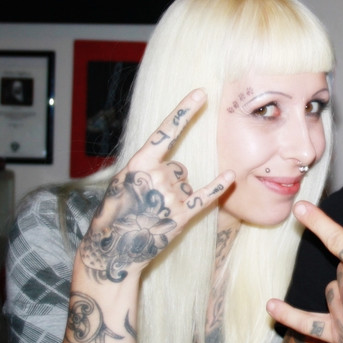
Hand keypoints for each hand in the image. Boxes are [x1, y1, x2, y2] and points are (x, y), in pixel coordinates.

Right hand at [78, 89, 233, 282]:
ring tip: (156, 213)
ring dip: (177, 196)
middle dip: (169, 181)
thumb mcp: (122, 182)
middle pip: (179, 167)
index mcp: (139, 164)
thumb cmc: (115, 213)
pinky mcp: (181, 216)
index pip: (166, 131)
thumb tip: (171, 163)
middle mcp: (156, 176)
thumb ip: (145, 167)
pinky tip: (230, 176)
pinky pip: (206, 196)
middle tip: (149, 201)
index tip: (201, 93)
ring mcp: (169, 197)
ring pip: (186, 183)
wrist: (112, 249)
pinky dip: (218, 187)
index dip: (183, 111)